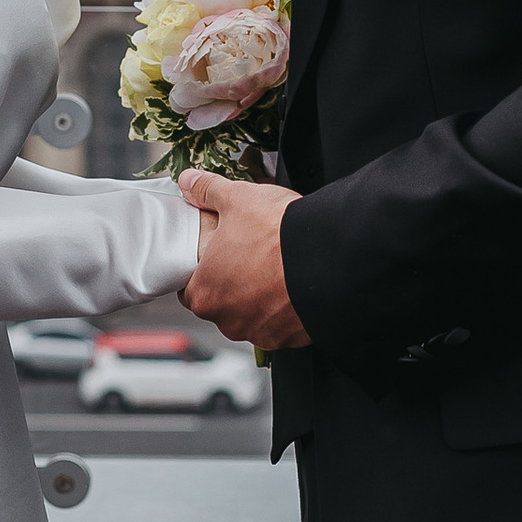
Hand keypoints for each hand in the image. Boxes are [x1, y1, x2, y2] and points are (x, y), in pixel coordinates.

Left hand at [181, 173, 310, 353]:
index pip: (191, 285)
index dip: (205, 266)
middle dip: (234, 282)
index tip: (220, 254)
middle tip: (251, 255)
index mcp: (204, 293)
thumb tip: (190, 182)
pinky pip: (280, 323)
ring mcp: (260, 332)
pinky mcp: (290, 339)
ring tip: (276, 267)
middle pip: (222, 302)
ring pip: (252, 314)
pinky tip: (293, 282)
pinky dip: (285, 307)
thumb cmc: (280, 234)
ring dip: (260, 297)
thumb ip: (206, 191)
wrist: (332, 256)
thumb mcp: (237, 199)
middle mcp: (228, 321)